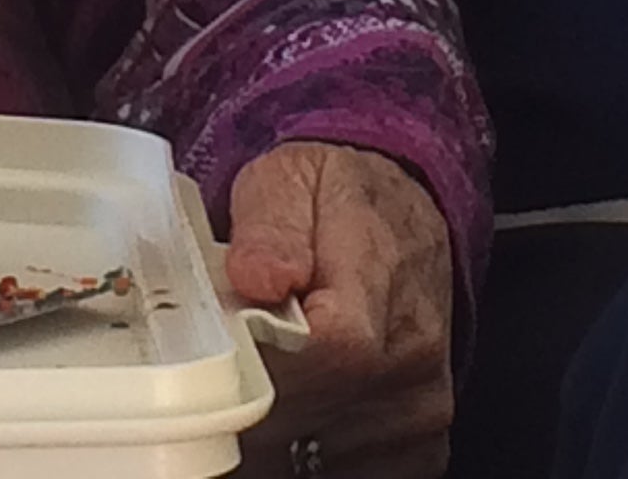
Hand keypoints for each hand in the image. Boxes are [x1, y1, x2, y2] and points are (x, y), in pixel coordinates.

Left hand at [225, 141, 453, 477]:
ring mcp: (417, 414)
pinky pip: (343, 474)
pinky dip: (306, 455)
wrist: (406, 210)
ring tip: (260, 381)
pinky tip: (296, 411)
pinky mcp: (419, 446)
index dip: (244, 369)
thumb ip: (269, 226)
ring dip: (271, 434)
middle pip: (294, 425)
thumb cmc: (340, 198)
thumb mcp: (292, 177)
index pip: (308, 364)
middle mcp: (407, 366)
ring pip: (308, 462)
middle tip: (219, 365)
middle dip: (240, 404)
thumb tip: (255, 276)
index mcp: (373, 301)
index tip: (208, 355)